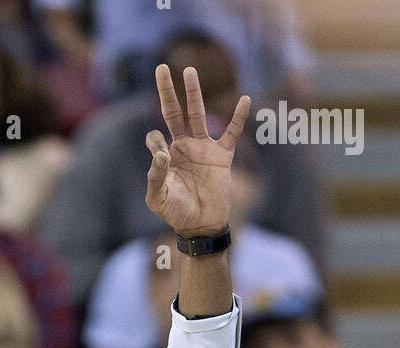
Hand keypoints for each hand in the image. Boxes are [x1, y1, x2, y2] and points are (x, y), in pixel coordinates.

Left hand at [145, 64, 250, 237]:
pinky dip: (239, 117)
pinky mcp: (222, 156)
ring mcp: (204, 149)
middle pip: (174, 112)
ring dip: (193, 93)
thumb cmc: (177, 214)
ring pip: (198, 114)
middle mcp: (184, 147)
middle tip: (161, 67)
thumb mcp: (158, 199)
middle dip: (166, 91)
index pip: (156, 137)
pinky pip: (233, 132)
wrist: (202, 226)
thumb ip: (156, 176)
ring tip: (189, 71)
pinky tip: (245, 99)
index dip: (155, 140)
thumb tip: (162, 151)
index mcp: (167, 157)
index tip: (162, 154)